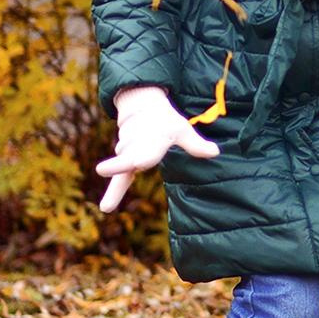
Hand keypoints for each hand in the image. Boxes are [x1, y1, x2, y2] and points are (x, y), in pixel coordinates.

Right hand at [96, 85, 218, 213]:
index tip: (132, 165)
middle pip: (126, 160)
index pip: (144, 153)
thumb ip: (195, 144)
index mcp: (152, 141)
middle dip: (117, 164)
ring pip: (123, 163)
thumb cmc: (166, 122)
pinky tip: (106, 208)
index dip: (137, 159)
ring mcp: (128, 155)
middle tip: (102, 170)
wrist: (143, 109)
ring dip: (120, 164)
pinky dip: (113, 193)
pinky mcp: (124, 161)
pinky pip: (118, 180)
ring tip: (119, 157)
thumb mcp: (182, 129)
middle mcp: (136, 148)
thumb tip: (215, 152)